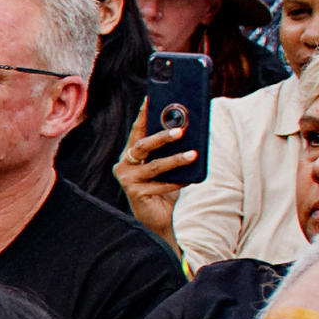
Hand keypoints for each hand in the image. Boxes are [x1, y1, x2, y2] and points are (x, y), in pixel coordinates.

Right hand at [116, 114, 191, 239]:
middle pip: (142, 146)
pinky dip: (177, 181)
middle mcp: (124, 166)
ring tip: (194, 154)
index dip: (143, 115)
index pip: (136, 130)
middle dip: (162, 136)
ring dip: (176, 159)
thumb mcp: (166, 166)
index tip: (151, 99)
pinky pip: (160, 185)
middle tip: (180, 131)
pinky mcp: (135, 194)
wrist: (161, 219)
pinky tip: (190, 179)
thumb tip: (186, 129)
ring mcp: (128, 180)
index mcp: (130, 155)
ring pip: (154, 166)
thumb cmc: (165, 188)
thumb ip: (169, 150)